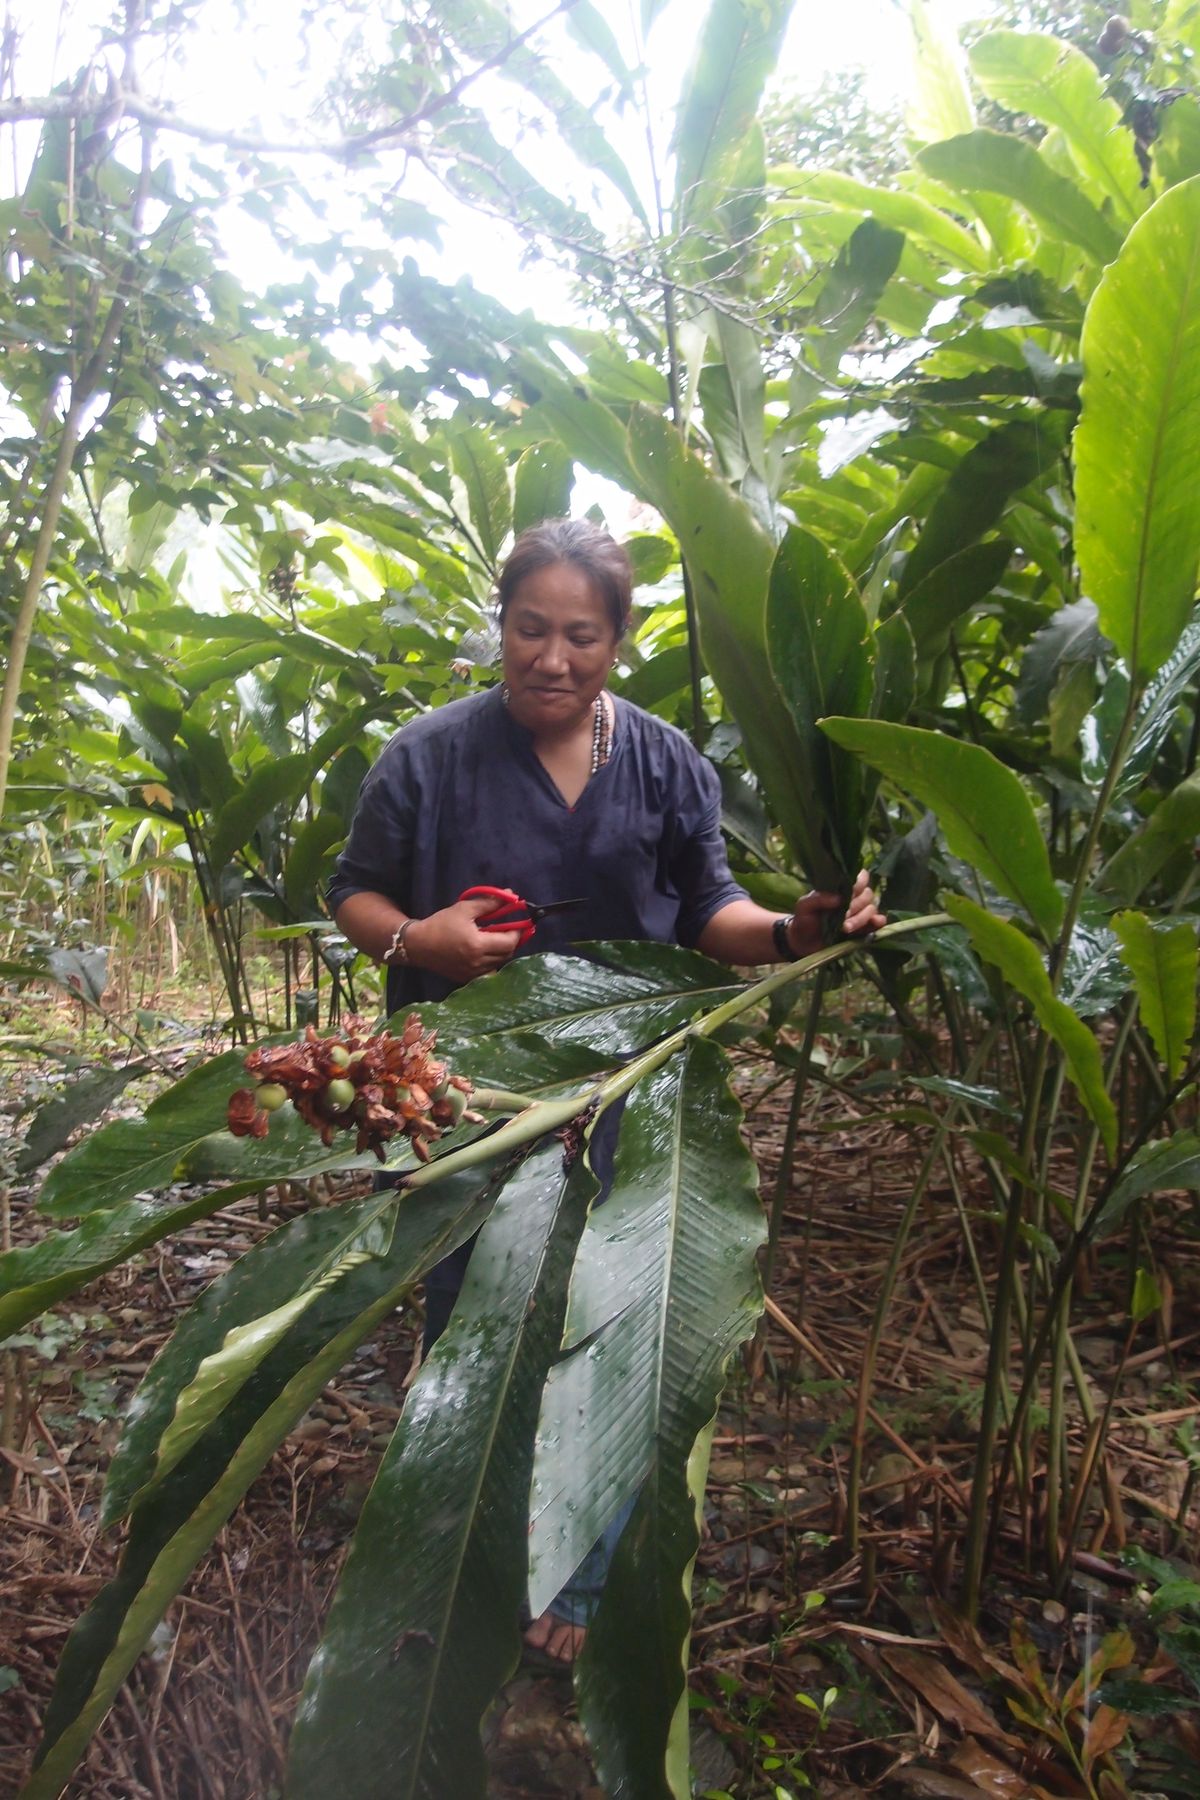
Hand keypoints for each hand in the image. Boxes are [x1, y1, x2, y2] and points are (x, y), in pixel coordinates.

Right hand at [405, 895, 521, 984]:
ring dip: (502, 951)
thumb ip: (489, 903)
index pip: (510, 942)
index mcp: (478, 945)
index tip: (519, 923)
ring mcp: (472, 974)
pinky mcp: (466, 978)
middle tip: (509, 929)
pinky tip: (485, 950)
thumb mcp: (464, 909)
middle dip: (512, 941)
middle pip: (507, 954)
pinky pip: (487, 970)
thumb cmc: (440, 924)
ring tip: (496, 938)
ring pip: (498, 963)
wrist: (417, 945)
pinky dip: (491, 960)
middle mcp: (478, 963)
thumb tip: (511, 896)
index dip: (518, 932)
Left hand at [790, 869, 885, 955]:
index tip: (850, 892)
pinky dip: (877, 922)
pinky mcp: (864, 928)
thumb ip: (818, 899)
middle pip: (867, 895)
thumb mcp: (804, 906)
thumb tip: (839, 898)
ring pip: (871, 909)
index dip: (859, 883)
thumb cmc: (804, 920)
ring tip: (845, 928)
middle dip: (856, 906)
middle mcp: (854, 898)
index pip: (860, 877)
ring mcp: (860, 913)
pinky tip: (873, 924)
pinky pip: (878, 921)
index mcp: (841, 888)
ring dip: (860, 919)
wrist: (804, 944)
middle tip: (842, 916)